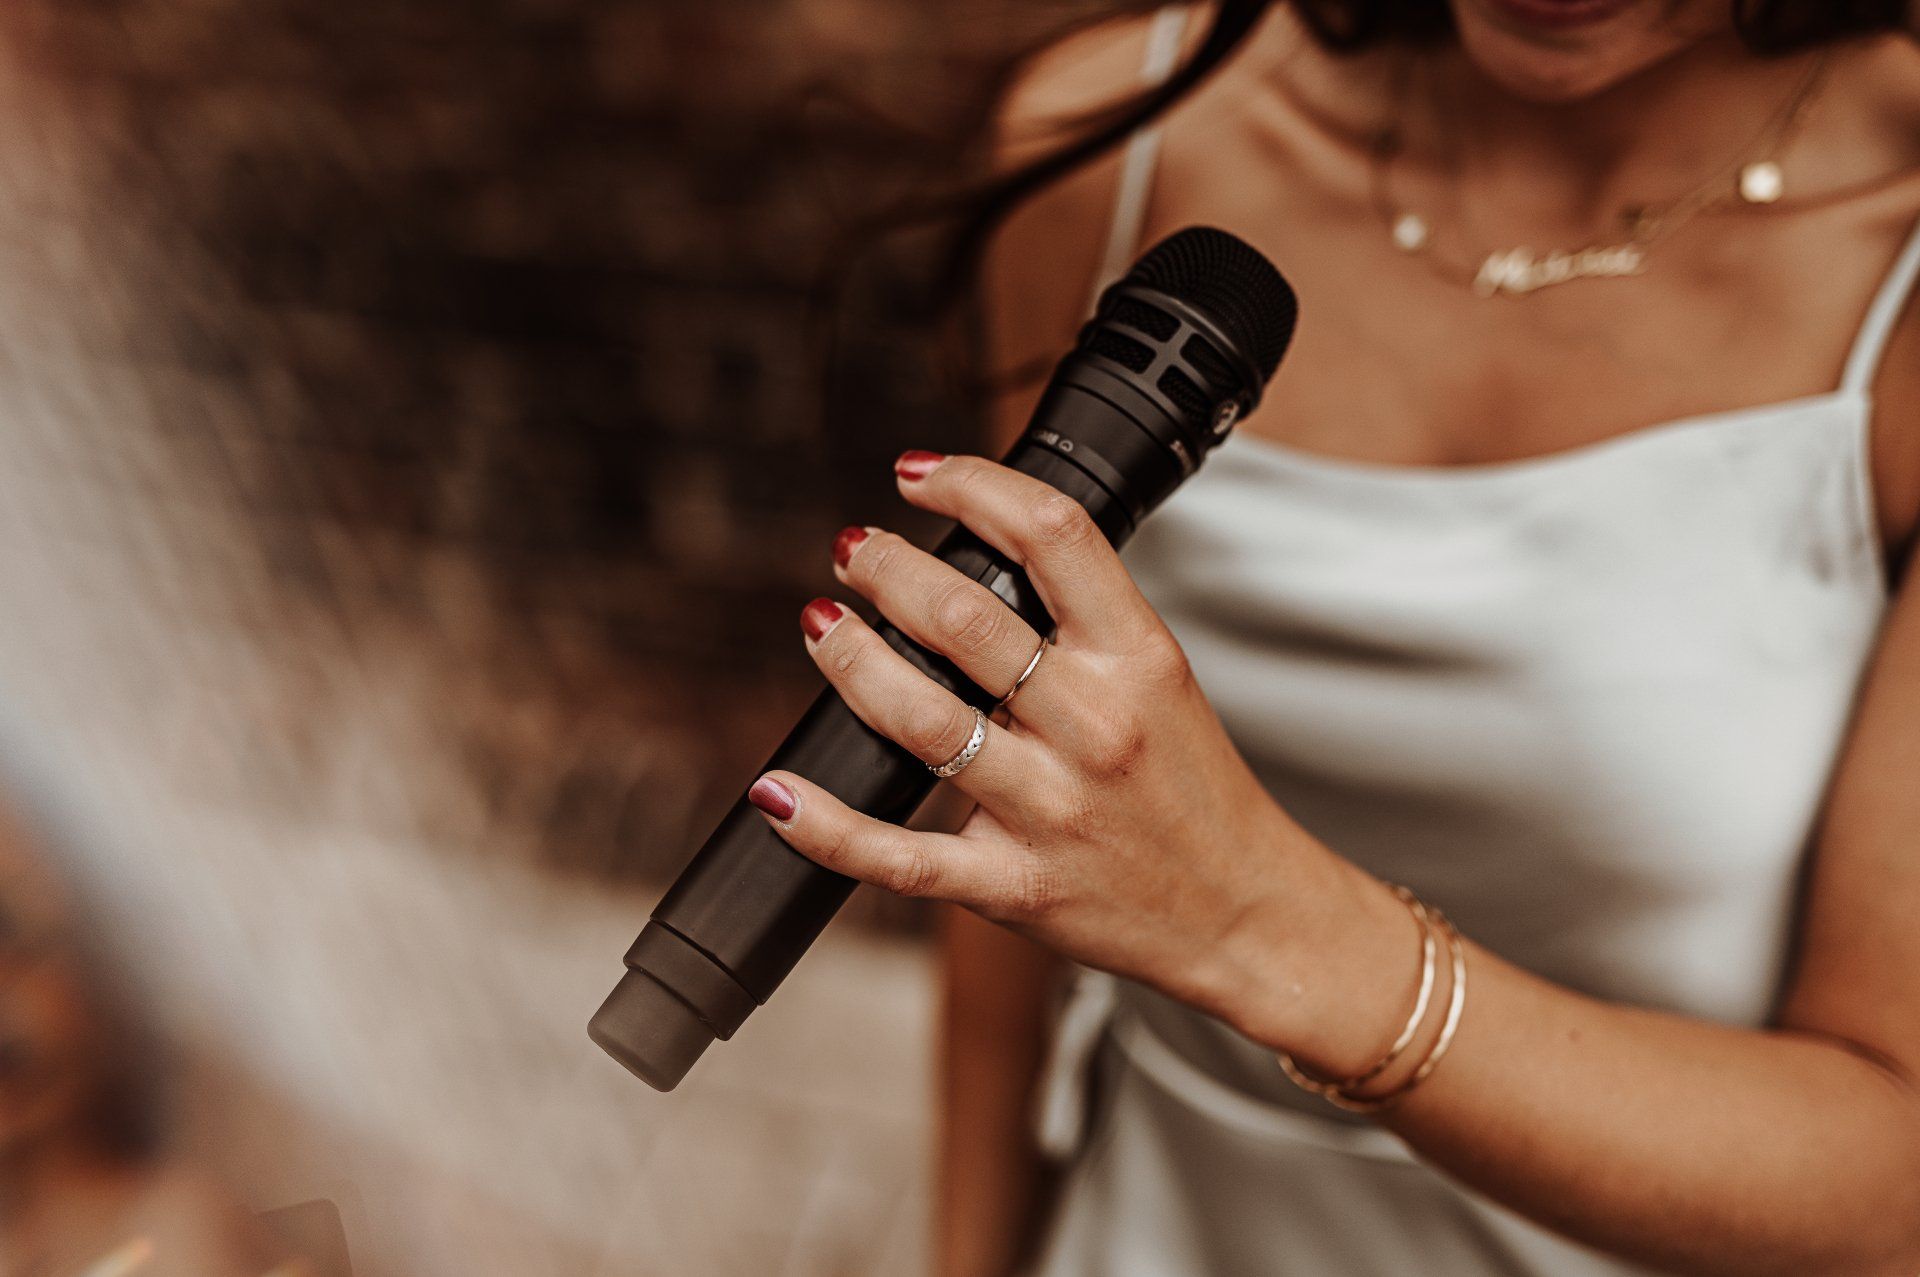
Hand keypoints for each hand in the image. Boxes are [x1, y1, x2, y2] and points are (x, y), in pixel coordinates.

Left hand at [746, 451, 1394, 1045]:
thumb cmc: (1197, 795)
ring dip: (850, 658)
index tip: (918, 475)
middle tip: (853, 551)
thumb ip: (1083, 623)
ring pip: (920, 718)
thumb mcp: (1164, 681)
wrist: (1245, 914)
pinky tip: (779, 790)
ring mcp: (1050, 810)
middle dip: (886, 568)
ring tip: (823, 623)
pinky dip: (825, 824)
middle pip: (964, 618)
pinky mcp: (1012, 887)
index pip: (1051, 535)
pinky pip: (897, 856)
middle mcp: (1095, 727)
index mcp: (1140, 661)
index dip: (970, 485)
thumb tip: (979, 554)